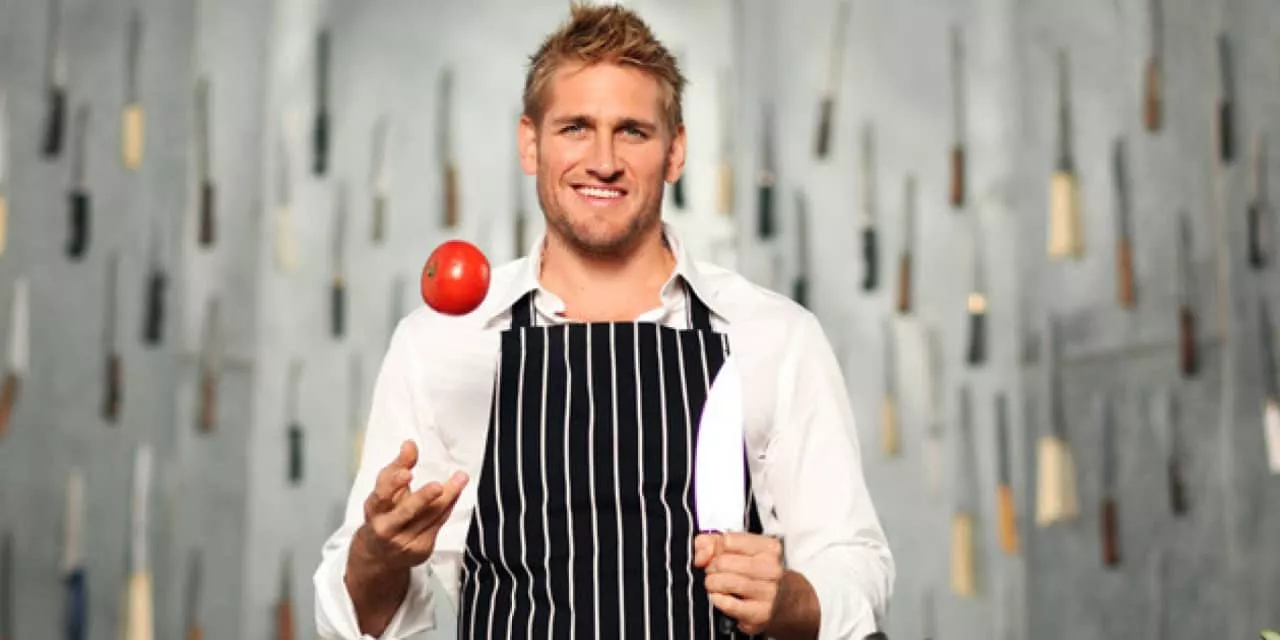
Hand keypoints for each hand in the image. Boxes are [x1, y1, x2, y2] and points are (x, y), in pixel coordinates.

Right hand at [353, 439, 468, 571]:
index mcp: (374, 511)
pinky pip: (438, 524)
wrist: (378, 557)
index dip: (393, 485)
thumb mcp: (383, 491)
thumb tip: (410, 444)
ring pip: (429, 517)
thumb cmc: (382, 516)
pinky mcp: (420, 549)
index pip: (381, 496)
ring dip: (447, 497)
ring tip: (460, 479)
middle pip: (406, 512)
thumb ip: (397, 466)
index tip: (407, 473)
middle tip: (438, 486)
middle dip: (423, 498)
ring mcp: (404, 542)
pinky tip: (456, 493)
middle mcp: (386, 528)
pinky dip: (448, 507)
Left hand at [693, 532, 785, 635]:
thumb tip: (700, 554)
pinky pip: (727, 603)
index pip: (727, 540)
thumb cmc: (758, 572)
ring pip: (723, 581)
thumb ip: (713, 543)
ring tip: (716, 585)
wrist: (785, 601)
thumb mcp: (741, 549)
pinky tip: (721, 598)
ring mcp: (767, 591)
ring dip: (712, 584)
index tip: (715, 555)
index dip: (715, 548)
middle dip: (711, 568)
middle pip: (723, 562)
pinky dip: (717, 600)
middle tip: (715, 573)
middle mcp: (771, 568)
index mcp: (768, 548)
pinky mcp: (759, 612)